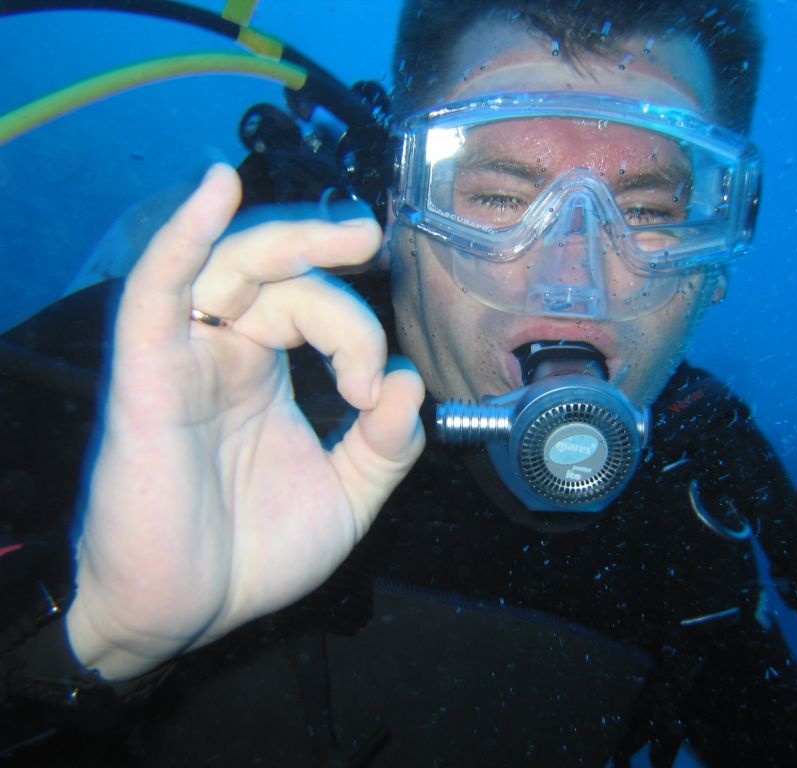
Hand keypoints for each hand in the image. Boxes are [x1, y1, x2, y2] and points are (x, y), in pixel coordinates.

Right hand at [66, 165, 424, 679]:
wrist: (184, 614)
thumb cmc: (251, 555)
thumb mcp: (345, 498)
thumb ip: (385, 447)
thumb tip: (414, 385)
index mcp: (266, 373)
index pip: (314, 309)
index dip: (359, 332)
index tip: (375, 392)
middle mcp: (225, 354)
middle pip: (275, 272)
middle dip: (326, 252)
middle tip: (372, 241)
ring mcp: (184, 358)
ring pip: (228, 265)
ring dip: (288, 240)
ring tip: (350, 235)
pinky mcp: (145, 375)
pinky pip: (156, 291)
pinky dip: (184, 236)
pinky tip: (217, 188)